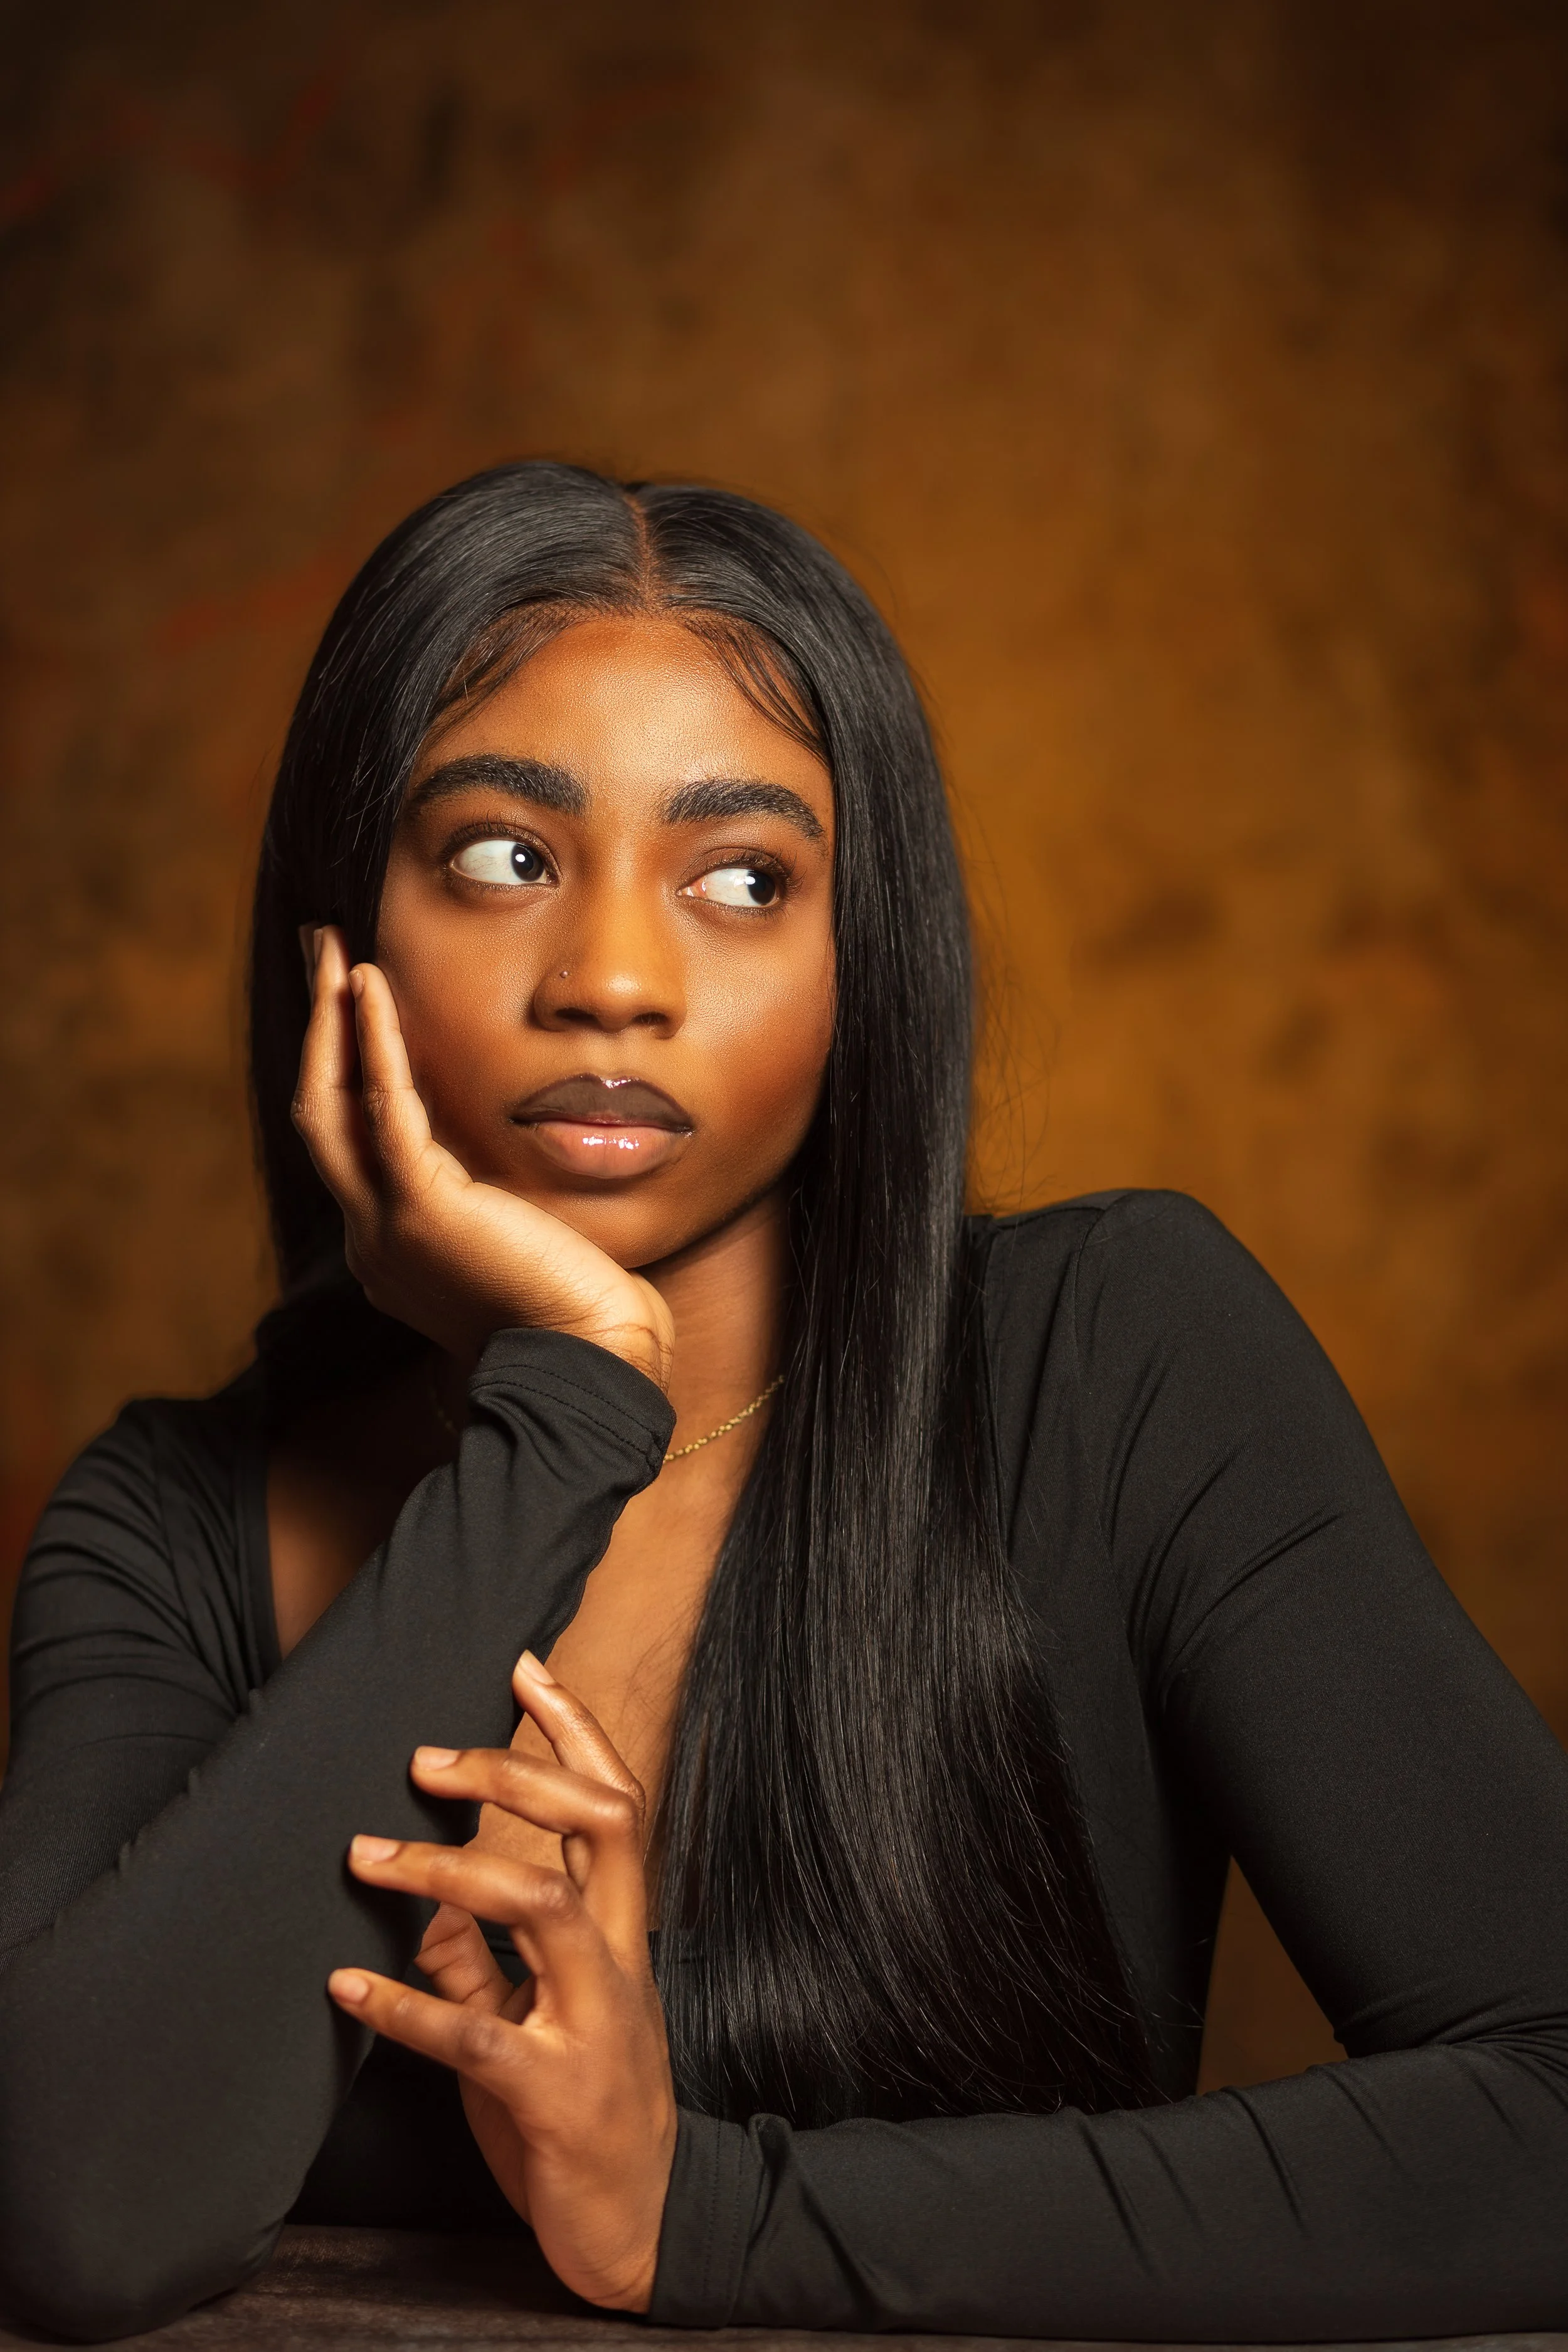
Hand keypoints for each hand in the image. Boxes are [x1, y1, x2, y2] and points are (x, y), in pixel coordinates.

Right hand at [291, 927, 672, 1386]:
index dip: (346, 1068)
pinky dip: (376, 1045)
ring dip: (331, 1023)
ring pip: (331, 1108)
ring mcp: (387, 1228)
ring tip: (336, 952)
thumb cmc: (581, 1312)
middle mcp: (374, 1239)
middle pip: (321, 1116)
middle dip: (319, 1032)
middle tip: (322, 957)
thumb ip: (497, 1199)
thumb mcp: (521, 1241)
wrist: (593, 1363)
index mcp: (395, 1247)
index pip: (354, 1142)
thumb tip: (512, 1158)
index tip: (355, 1004)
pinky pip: (384, 1112)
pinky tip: (371, 990)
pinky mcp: (422, 1212)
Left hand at [327, 1654, 676, 2311]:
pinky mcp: (555, 2093)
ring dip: (449, 1869)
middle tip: (425, 1756)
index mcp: (622, 1934)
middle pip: (599, 1824)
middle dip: (517, 1771)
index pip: (615, 1804)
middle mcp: (620, 1961)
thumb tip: (422, 1895)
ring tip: (368, 1855)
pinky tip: (347, 1986)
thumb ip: (484, 1956)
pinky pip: (476, 2035)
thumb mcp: (535, 2018)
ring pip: (542, 1906)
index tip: (524, 1666)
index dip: (575, 1730)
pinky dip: (406, 2005)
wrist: (643, 2226)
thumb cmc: (581, 2109)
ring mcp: (594, 2022)